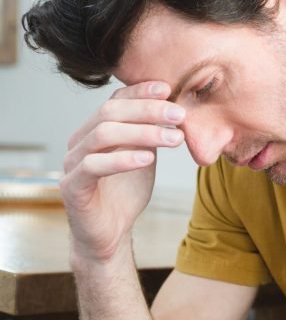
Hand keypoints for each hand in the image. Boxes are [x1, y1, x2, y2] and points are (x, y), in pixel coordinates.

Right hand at [61, 82, 185, 261]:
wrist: (110, 232)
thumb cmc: (126, 192)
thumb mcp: (144, 156)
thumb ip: (151, 135)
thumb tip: (174, 109)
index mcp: (95, 130)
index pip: (115, 101)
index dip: (140, 92)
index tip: (168, 88)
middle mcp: (80, 141)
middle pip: (109, 113)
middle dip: (148, 110)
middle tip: (179, 114)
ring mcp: (72, 163)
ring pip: (103, 135)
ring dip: (143, 133)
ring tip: (174, 138)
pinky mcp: (71, 186)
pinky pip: (94, 166)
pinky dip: (122, 160)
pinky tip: (148, 159)